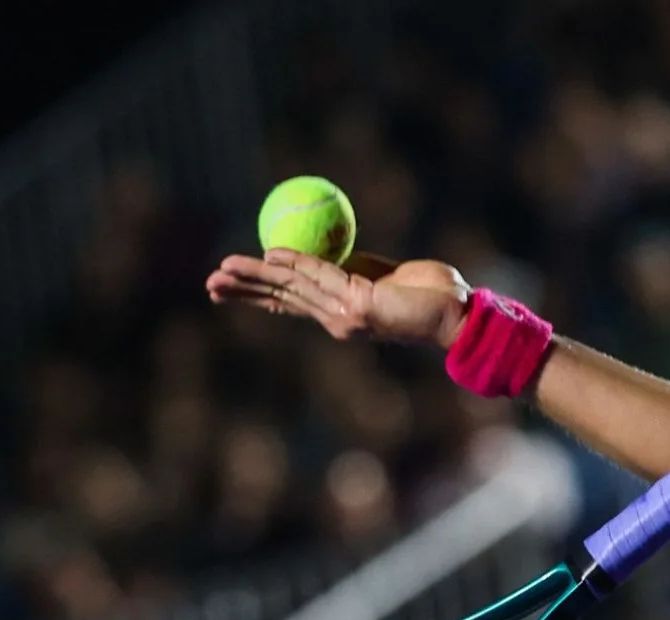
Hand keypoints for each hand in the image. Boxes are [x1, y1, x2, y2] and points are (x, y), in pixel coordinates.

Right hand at [205, 249, 472, 348]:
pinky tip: (269, 253)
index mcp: (340, 312)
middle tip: (209, 284)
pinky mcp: (359, 306)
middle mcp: (338, 319)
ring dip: (255, 277)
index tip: (230, 284)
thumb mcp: (381, 274)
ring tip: (222, 271)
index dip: (259, 294)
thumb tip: (322, 250)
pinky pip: (321, 276)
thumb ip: (351, 266)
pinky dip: (294, 262)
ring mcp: (347, 316)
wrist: (459, 312)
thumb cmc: (430, 293)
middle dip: (244, 292)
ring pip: (292, 289)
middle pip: (281, 301)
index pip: (290, 304)